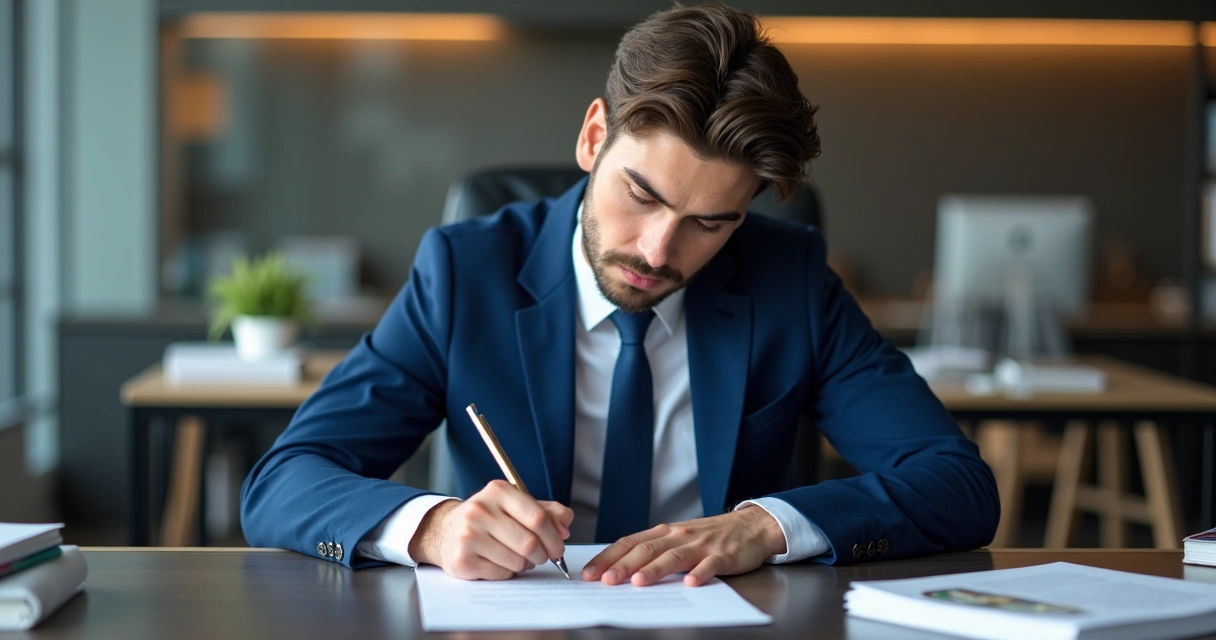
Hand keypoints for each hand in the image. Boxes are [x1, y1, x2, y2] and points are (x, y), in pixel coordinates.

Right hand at [408, 480, 573, 579]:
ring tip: (516, 556)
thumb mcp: (517, 505)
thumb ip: (548, 511)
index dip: (554, 537)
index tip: (559, 547)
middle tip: (542, 557)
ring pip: (517, 561)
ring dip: (524, 564)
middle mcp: (480, 510)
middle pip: (529, 543)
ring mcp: (468, 535)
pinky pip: (501, 574)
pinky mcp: (462, 559)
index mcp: (498, 491)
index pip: (538, 518)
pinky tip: (499, 562)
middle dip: (543, 555)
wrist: (446, 530)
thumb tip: (565, 528)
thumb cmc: (490, 518)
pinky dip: (508, 572)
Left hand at [582, 505, 785, 586]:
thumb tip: (619, 572)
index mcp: (664, 533)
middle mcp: (679, 536)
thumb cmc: (709, 537)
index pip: (629, 543)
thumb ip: (654, 552)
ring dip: (655, 570)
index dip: (608, 558)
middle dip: (624, 566)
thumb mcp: (678, 539)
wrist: (751, 526)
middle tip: (605, 581)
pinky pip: (710, 565)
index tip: (589, 574)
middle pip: (647, 549)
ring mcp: (701, 545)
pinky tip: (691, 583)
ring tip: (638, 583)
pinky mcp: (724, 555)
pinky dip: (700, 573)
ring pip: (674, 557)